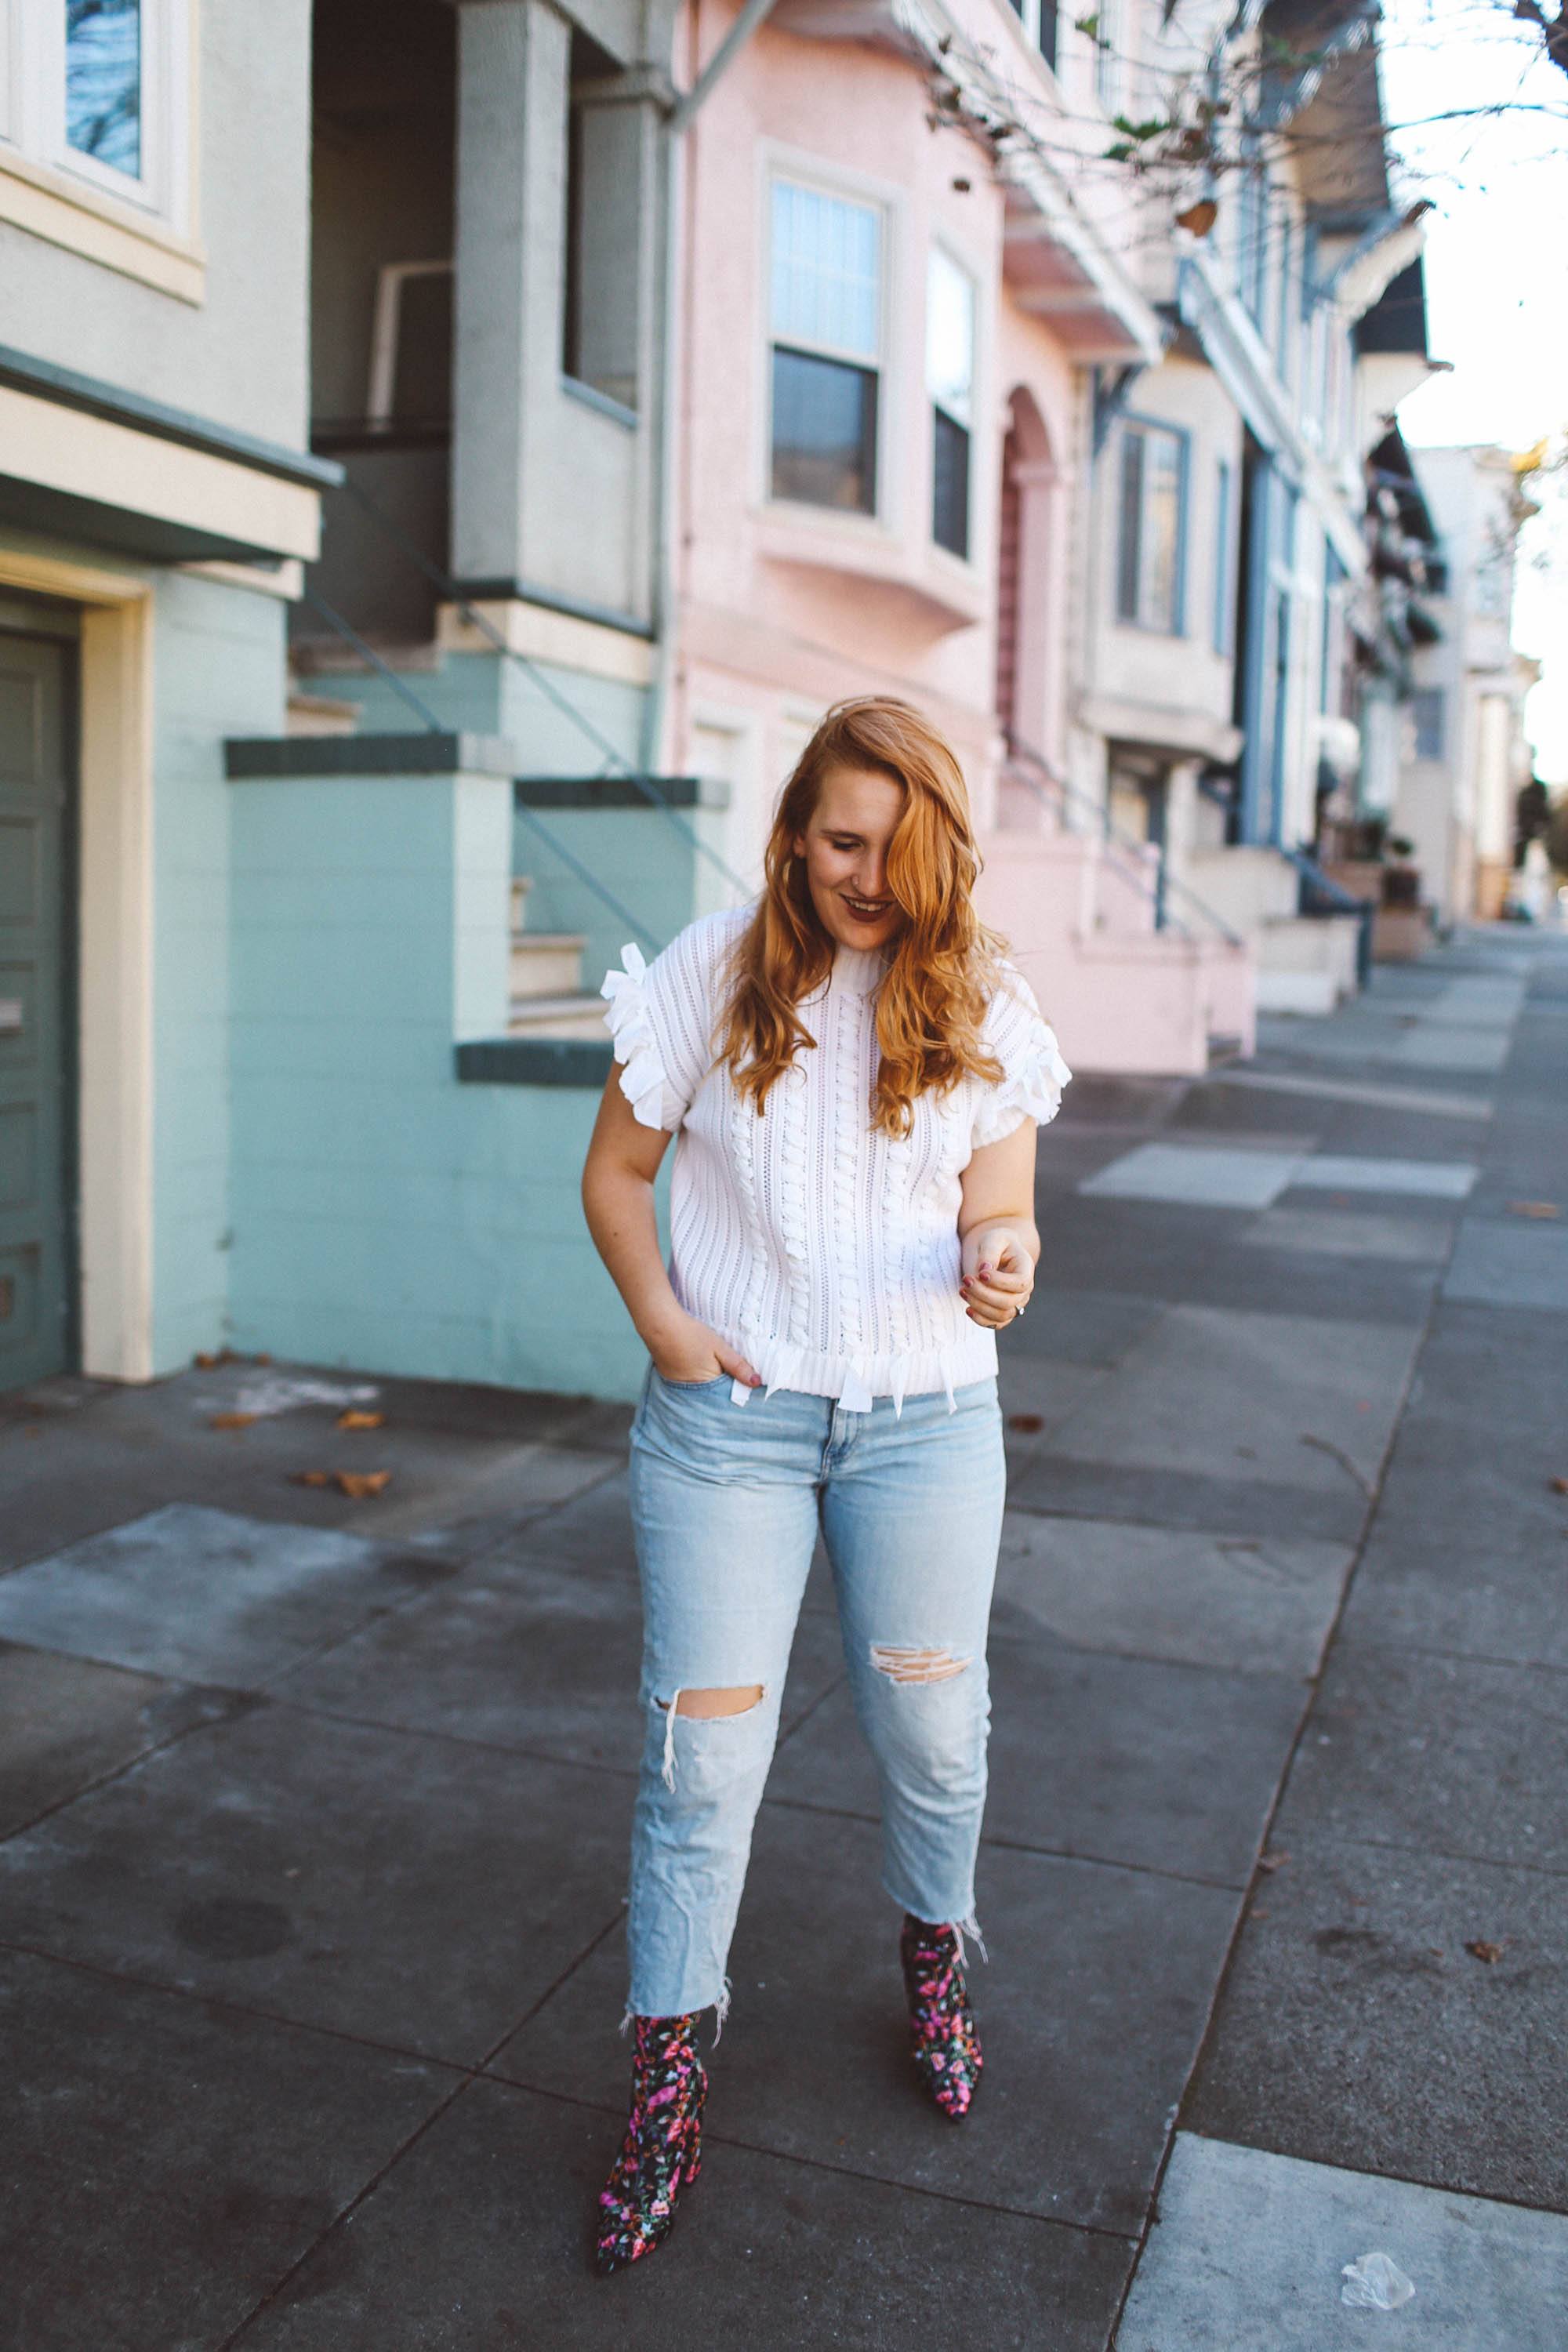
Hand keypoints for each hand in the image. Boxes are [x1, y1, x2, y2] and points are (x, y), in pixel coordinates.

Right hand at [647, 1311, 761, 1386]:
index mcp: (707, 1386)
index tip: (747, 1380)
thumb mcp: (720, 1348)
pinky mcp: (670, 1379)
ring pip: (702, 1389)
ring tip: (715, 1367)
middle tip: (733, 1373)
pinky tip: (700, 1364)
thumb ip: (738, 1366)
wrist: (660, 1324)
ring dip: (710, 1382)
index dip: (738, 1387)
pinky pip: (690, 1383)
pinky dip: (697, 1377)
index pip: (728, 1395)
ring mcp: (679, 1386)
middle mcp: (692, 1392)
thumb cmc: (691, 1335)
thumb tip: (757, 1382)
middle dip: (725, 1386)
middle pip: (714, 1394)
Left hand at [959, 1224, 1033, 1328]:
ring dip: (979, 1306)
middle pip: (1009, 1302)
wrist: (992, 1251)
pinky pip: (995, 1324)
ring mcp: (1015, 1302)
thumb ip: (990, 1251)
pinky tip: (968, 1308)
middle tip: (965, 1279)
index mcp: (1026, 1268)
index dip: (1000, 1282)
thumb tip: (985, 1269)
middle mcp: (1024, 1289)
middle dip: (984, 1294)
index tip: (981, 1273)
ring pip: (1002, 1315)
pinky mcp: (1002, 1311)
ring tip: (962, 1290)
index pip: (1020, 1283)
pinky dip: (981, 1320)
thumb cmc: (994, 1242)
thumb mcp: (992, 1239)